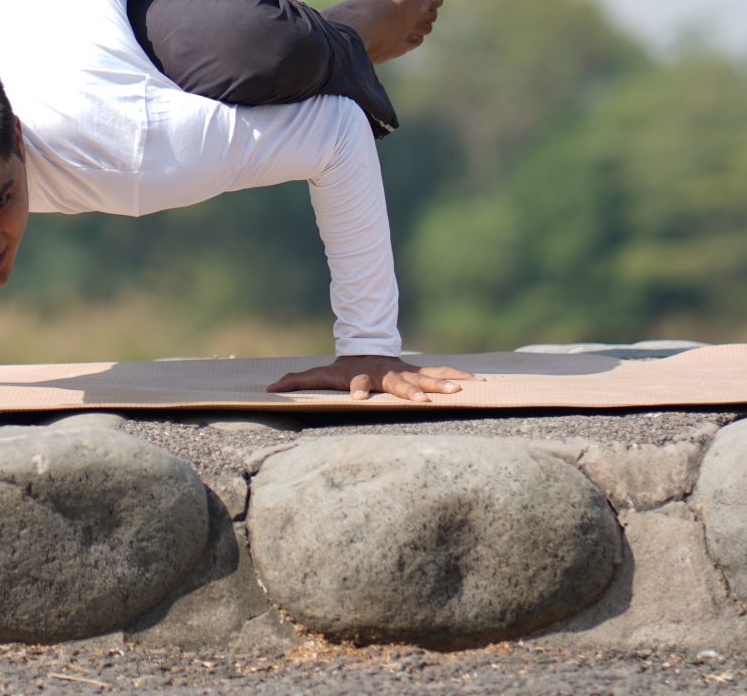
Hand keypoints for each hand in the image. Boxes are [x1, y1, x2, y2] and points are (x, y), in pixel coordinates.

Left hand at [266, 354, 473, 403]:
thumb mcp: (319, 374)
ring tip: (462, 390)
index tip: (357, 398)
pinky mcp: (420, 371)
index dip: (357, 390)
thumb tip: (268, 387)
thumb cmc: (342, 368)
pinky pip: (441, 373)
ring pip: (426, 376)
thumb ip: (296, 381)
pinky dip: (458, 377)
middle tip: (424, 401)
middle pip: (398, 383)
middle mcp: (386, 374)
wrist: (367, 345)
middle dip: (411, 392)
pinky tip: (479, 384)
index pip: (358, 384)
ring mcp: (405, 371)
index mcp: (360, 377)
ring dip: (442, 383)